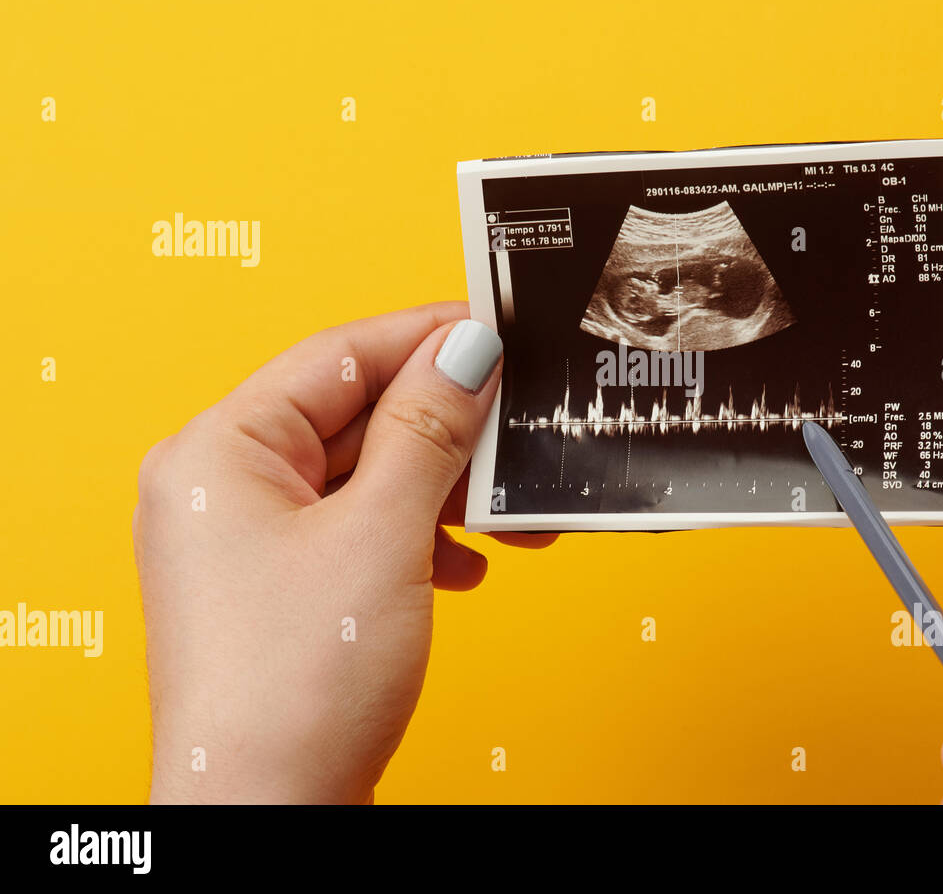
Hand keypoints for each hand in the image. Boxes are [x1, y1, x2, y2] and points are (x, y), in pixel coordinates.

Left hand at [133, 303, 549, 803]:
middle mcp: (224, 488)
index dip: (426, 337)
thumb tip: (466, 351)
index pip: (338, 356)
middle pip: (358, 417)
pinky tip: (467, 565)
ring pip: (370, 478)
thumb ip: (428, 431)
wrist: (271, 817)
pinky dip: (423, 538)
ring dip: (446, 493)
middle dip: (449, 432)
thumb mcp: (381, 535)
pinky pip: (366, 530)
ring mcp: (253, 542)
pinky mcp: (287, 589)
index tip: (496, 329)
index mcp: (219, 453)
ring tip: (510, 517)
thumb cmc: (293, 690)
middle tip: (519, 428)